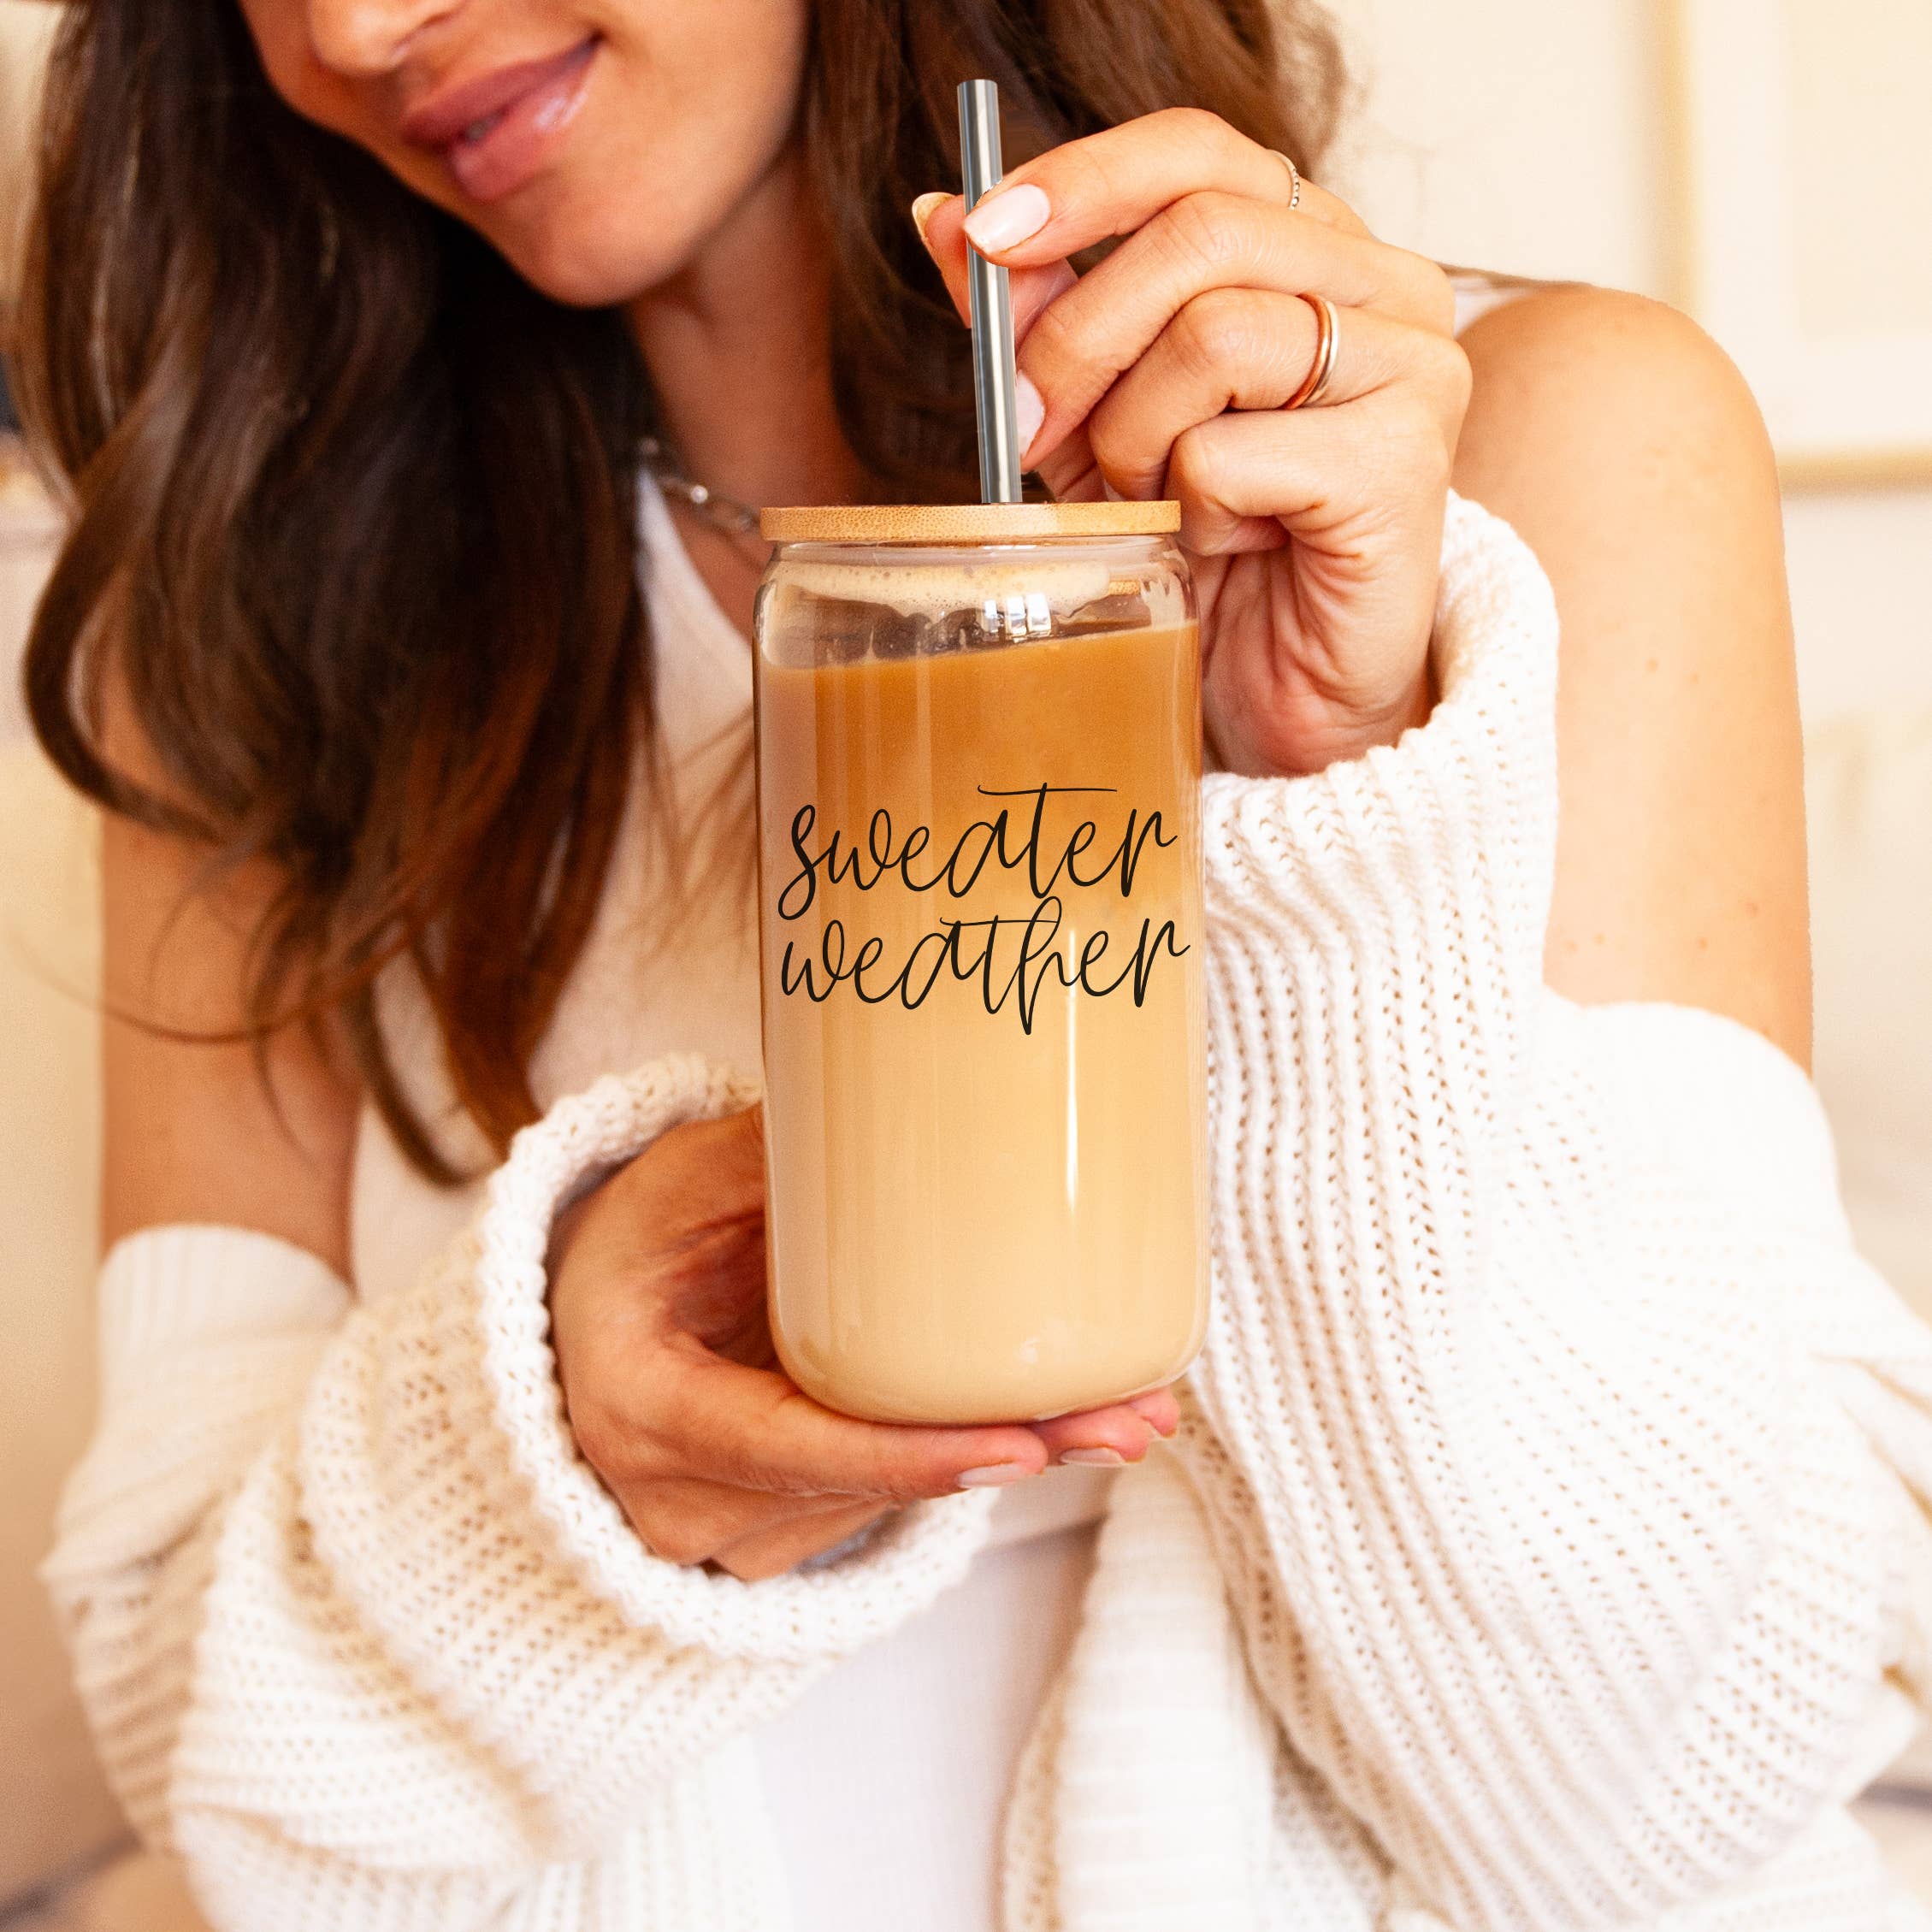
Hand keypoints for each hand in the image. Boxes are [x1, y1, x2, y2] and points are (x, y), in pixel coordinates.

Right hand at [548, 1105, 1178, 1580]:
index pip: (786, 1450)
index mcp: (643, 1412)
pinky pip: (886, 1497)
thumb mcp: (669, 1188)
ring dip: (1013, 1457)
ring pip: (890, 1502)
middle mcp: (683, 1501)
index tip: (1017, 1447)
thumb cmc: (624, 1257)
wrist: (577, 1342)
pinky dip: (970, 1458)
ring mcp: (731, 1535)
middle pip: (866, 1487)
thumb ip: (758, 1162)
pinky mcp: (780, 1533)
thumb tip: (887, 1104)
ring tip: (1132, 1410)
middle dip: (1006, 1455)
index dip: (906, 1457)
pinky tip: (1064, 1419)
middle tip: (1129, 1424)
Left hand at [915, 108, 1470, 778]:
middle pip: (1198, 232)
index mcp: (1313, 248)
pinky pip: (1234, 451)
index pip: (1199, 150)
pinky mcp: (1404, 464)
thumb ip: (1036, 318)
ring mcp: (1413, 367)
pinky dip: (1191, 512)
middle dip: (1080, 340)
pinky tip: (1222, 549)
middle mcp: (1384, 286)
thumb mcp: (1092, 422)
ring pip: (1214, 336)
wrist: (1284, 701)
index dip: (1085, 180)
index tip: (987, 234)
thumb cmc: (1208, 556)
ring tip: (1156, 509)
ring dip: (1136, 442)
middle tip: (1035, 431)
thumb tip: (944, 219)